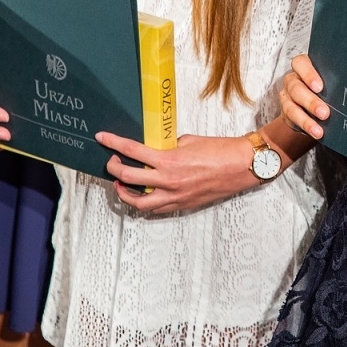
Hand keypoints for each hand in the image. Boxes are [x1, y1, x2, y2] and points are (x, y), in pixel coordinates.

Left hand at [97, 131, 264, 213]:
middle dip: (114, 169)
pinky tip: (145, 194)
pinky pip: (158, 208)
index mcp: (169, 161)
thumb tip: (157, 149)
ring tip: (121, 184)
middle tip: (111, 162)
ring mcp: (176, 196)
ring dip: (125, 193)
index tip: (103, 138)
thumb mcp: (189, 141)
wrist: (243, 165)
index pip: (133, 151)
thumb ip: (169, 147)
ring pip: (139, 202)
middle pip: (128, 179)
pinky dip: (146, 202)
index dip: (114, 143)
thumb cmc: (222, 150)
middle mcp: (169, 181)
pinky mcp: (184, 205)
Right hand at [280, 54, 328, 138]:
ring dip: (306, 119)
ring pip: (291, 106)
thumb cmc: (328, 86)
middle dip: (311, 102)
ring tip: (319, 130)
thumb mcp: (331, 80)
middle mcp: (293, 79)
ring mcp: (287, 96)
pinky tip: (316, 132)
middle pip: (296, 88)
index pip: (300, 64)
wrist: (317, 104)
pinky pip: (291, 120)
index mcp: (303, 66)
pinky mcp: (286, 112)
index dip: (308, 74)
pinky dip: (305, 127)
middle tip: (325, 113)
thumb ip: (336, 80)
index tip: (320, 87)